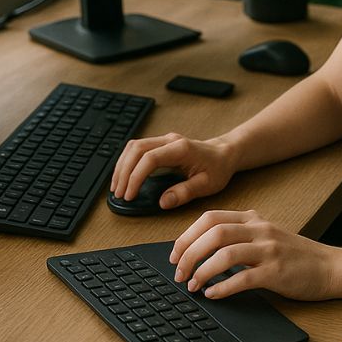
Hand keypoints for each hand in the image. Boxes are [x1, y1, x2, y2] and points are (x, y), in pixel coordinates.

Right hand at [110, 133, 235, 209]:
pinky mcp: (160, 144)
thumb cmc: (218, 168)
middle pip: (136, 149)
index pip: (150, 158)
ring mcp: (164, 140)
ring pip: (133, 146)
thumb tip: (163, 202)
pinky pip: (137, 149)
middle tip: (119, 194)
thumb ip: (185, 192)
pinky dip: (127, 162)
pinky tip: (123, 176)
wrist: (224, 154)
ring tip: (117, 187)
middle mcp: (170, 140)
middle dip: (124, 172)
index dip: (135, 177)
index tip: (130, 195)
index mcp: (182, 149)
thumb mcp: (207, 185)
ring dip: (122, 166)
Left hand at [170, 209, 341, 301]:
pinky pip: (243, 278)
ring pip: (225, 254)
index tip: (176, 254)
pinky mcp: (277, 272)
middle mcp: (260, 230)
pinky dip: (223, 287)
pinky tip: (213, 295)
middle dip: (190, 254)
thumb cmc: (296, 256)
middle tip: (179, 273)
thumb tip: (200, 250)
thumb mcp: (266, 235)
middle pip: (213, 233)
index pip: (210, 218)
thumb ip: (240, 236)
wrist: (332, 267)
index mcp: (253, 219)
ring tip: (193, 285)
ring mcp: (270, 250)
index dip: (187, 236)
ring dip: (202, 271)